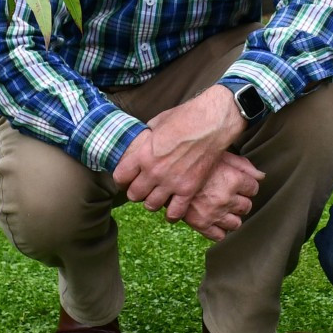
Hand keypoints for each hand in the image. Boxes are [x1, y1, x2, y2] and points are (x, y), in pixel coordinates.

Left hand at [112, 85, 248, 210]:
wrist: (211, 124)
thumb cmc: (184, 118)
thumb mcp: (157, 124)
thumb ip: (148, 139)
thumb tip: (144, 143)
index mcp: (142, 154)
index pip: (120, 177)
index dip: (122, 179)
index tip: (127, 179)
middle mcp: (153, 172)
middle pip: (134, 195)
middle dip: (136, 192)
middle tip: (143, 189)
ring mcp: (171, 182)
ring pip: (151, 205)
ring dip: (152, 203)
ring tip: (157, 198)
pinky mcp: (188, 189)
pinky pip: (175, 212)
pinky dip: (172, 214)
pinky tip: (172, 210)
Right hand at [176, 154, 264, 241]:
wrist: (165, 170)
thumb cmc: (193, 159)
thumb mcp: (219, 155)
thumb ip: (243, 166)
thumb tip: (261, 177)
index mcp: (233, 179)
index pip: (253, 188)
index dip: (246, 185)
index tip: (238, 183)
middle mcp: (226, 198)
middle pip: (246, 207)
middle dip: (239, 201)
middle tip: (229, 195)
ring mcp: (214, 213)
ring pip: (236, 224)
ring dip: (231, 217)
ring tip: (222, 208)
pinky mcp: (200, 224)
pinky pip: (219, 236)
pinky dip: (219, 230)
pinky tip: (214, 220)